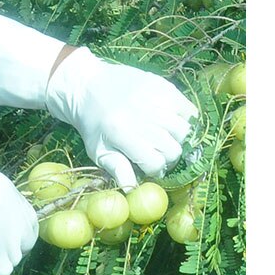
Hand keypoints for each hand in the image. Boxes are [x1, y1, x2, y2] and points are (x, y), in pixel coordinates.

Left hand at [40, 49, 195, 187]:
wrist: (87, 86)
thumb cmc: (93, 123)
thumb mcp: (99, 150)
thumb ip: (118, 169)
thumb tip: (133, 189)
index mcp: (122, 133)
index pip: (155, 163)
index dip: (155, 170)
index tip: (150, 167)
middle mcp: (141, 115)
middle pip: (174, 148)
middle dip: (169, 157)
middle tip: (160, 153)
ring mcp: (153, 98)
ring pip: (184, 129)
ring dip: (179, 139)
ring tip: (168, 138)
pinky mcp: (162, 85)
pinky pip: (187, 108)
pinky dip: (186, 119)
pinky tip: (174, 122)